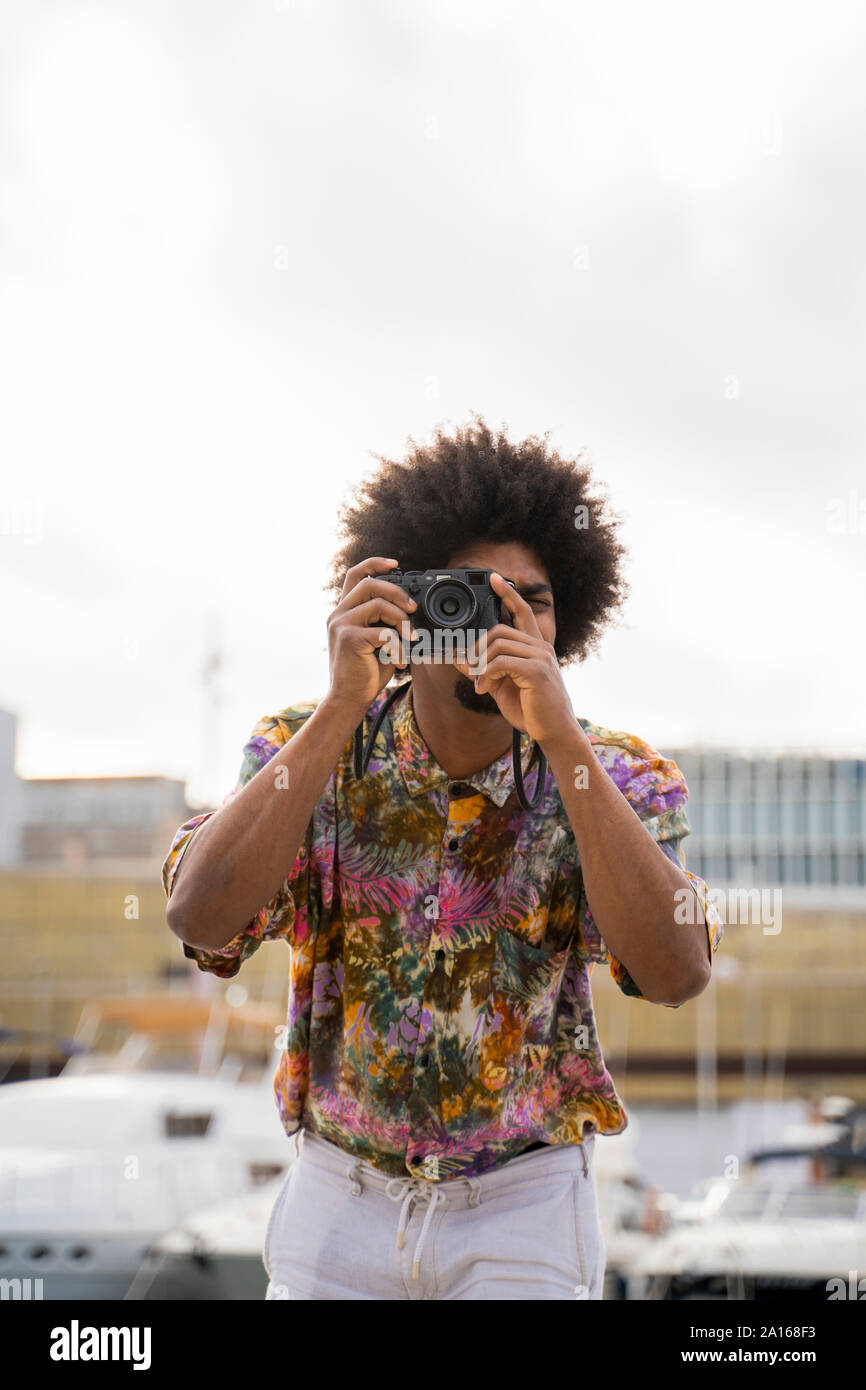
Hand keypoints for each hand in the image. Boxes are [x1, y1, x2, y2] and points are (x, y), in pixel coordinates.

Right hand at [325, 557, 416, 719]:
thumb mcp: (379, 642)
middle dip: (397, 592)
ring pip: (378, 604)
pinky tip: (398, 661)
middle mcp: (338, 614)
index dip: (375, 564)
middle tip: (413, 609)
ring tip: (410, 639)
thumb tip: (414, 611)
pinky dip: (397, 646)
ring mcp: (341, 625)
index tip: (396, 564)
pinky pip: (383, 632)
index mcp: (344, 611)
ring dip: (402, 620)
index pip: (356, 575)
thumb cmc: (366, 673)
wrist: (348, 700)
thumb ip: (387, 623)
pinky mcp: (348, 638)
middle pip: (369, 583)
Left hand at [455, 572, 577, 746]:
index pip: (522, 611)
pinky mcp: (536, 671)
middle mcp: (540, 647)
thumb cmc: (532, 710)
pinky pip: (500, 662)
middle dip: (477, 647)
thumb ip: (484, 670)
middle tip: (471, 668)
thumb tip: (461, 660)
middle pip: (499, 630)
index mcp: (535, 647)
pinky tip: (484, 689)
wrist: (554, 732)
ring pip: (497, 644)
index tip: (493, 578)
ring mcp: (540, 657)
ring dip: (480, 665)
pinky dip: (485, 675)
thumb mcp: (502, 687)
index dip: (508, 593)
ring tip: (480, 684)